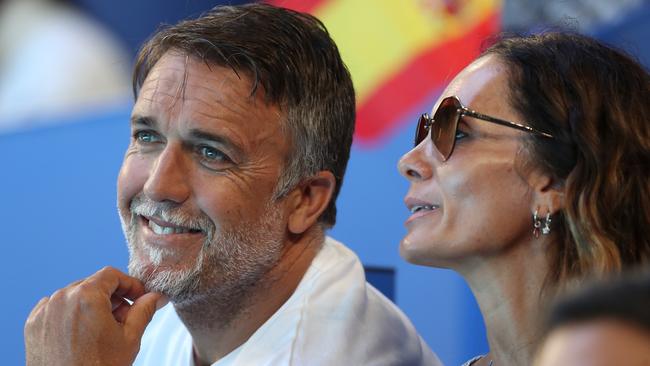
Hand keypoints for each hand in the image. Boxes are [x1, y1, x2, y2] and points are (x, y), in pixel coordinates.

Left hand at [24, 266, 166, 365]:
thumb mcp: (129, 339)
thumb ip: (144, 311)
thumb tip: (155, 297)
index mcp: (86, 297)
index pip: (112, 275)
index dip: (130, 284)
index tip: (138, 296)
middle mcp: (62, 299)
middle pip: (93, 284)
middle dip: (112, 297)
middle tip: (126, 317)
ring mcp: (44, 311)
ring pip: (75, 296)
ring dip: (92, 305)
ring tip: (104, 329)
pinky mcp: (33, 324)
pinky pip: (56, 308)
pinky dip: (71, 315)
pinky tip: (83, 334)